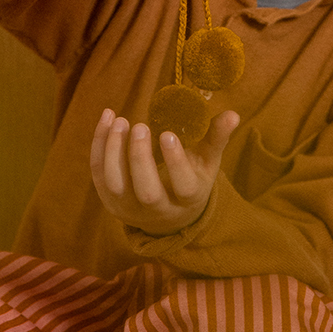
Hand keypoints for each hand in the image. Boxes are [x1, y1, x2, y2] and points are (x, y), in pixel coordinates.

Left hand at [90, 107, 239, 235]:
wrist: (167, 217)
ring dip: (114, 151)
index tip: (168, 133)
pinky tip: (107, 119)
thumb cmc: (191, 180)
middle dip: (140, 158)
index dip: (175, 162)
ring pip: (116, 184)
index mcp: (187, 198)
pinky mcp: (109, 200)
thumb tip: (232, 114)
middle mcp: (157, 209)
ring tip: (120, 120)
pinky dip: (100, 146)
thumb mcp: (207, 162)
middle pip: (146, 191)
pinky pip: (99, 174)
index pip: (183, 186)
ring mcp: (129, 208)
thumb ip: (217, 138)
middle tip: (140, 126)